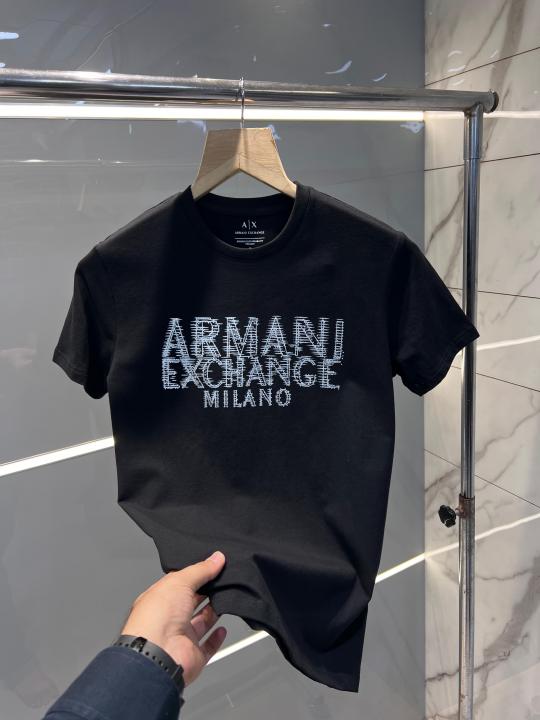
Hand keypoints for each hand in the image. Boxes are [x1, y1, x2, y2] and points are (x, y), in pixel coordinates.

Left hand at [120, 551, 226, 685]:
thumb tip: (217, 558)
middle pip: (192, 603)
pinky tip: (222, 629)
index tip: (213, 567)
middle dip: (207, 592)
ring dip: (214, 612)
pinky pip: (207, 646)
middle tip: (223, 581)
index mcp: (160, 600)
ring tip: (227, 598)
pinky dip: (216, 638)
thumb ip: (201, 570)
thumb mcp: (180, 581)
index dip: (196, 576)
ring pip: (201, 623)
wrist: (158, 655)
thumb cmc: (157, 618)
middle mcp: (169, 619)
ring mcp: (181, 638)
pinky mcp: (193, 655)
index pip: (180, 585)